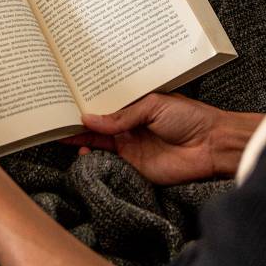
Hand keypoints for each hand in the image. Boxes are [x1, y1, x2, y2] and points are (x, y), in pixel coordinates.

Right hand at [60, 93, 262, 184]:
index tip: (65, 98)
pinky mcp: (134, 167)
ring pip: (98, 143)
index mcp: (136, 106)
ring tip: (59, 132)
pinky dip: (92, 159)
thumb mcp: (154, 106)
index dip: (87, 102)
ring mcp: (130, 147)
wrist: (212, 146)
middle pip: (97, 124)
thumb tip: (89, 119)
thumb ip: (121, 115)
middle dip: (77, 121)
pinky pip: (108, 163)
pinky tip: (80, 152)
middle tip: (54, 116)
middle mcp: (130, 126)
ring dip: (79, 139)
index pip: (106, 103)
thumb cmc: (190, 118)